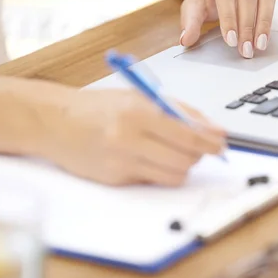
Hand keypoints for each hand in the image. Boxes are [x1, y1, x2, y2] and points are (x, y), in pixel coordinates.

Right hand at [45, 88, 225, 186]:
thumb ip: (178, 110)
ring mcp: (121, 162)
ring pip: (173, 175)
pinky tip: (149, 158)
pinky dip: (160, 172)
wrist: (55, 122)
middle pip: (185, 159)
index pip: (188, 134)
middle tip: (198, 148)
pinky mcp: (115, 180)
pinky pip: (153, 181)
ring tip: (173, 152)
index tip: (222, 145)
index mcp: (138, 112)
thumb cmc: (99, 106)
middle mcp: (129, 138)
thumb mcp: (140, 96)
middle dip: (198, 155)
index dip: (211, 143)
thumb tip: (213, 129)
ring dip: (182, 166)